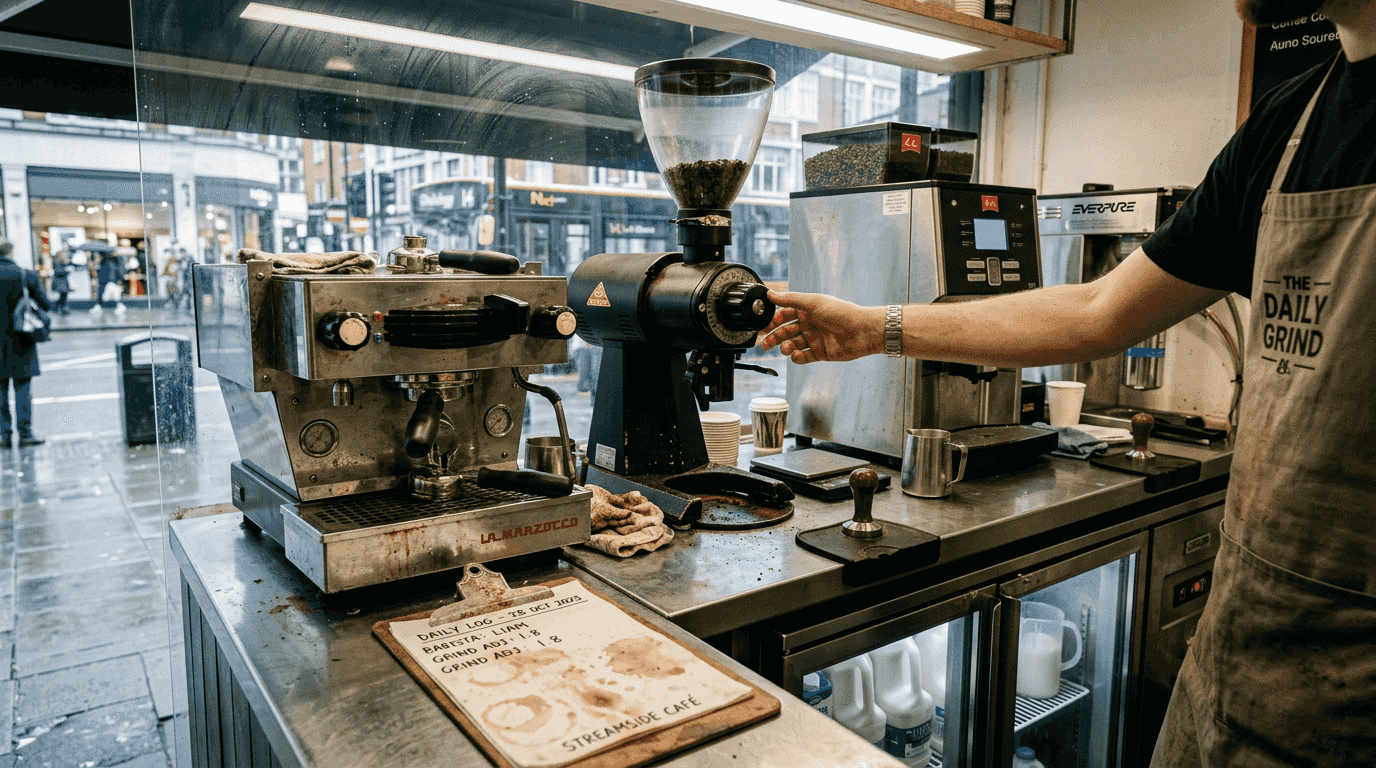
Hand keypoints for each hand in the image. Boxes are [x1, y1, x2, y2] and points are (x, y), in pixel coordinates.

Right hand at [758, 290, 882, 363]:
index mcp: (807, 310)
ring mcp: (814, 339)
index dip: (774, 320)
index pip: (785, 314)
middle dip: (774, 337)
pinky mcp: (820, 353)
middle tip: (765, 343)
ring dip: (785, 347)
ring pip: (793, 344)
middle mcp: (809, 324)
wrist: (863, 331)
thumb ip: (790, 299)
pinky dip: (797, 358)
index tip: (764, 325)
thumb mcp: (813, 302)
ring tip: (785, 349)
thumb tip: (770, 294)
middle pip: (786, 331)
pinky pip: (804, 357)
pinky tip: (796, 355)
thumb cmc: (842, 313)